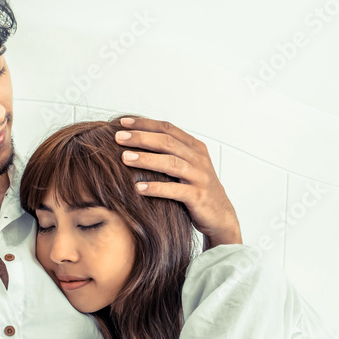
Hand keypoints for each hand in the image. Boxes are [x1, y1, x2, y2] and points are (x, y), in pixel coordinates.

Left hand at [115, 116, 241, 248]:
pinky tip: (138, 188)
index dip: (145, 124)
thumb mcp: (186, 165)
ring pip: (171, 163)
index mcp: (195, 147)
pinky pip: (175, 191)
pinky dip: (156, 188)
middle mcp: (198, 159)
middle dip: (141, 138)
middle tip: (118, 137)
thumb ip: (169, 152)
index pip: (168, 129)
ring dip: (146, 159)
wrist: (219, 216)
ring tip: (125, 158)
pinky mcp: (198, 197)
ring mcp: (200, 177)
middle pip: (167, 142)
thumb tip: (136, 141)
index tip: (123, 123)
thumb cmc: (197, 189)